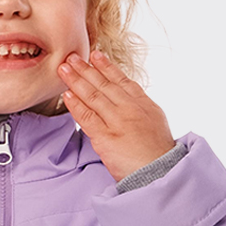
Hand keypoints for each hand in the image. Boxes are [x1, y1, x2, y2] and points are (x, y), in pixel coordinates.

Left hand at [58, 49, 176, 182]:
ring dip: (76, 80)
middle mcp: (129, 108)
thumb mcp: (156, 121)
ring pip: (93, 96)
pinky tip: (67, 94)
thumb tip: (129, 101)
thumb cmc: (158, 152)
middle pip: (104, 84)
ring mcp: (117, 121)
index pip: (122, 80)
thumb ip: (141, 109)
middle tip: (72, 56)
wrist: (161, 171)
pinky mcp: (106, 137)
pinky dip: (75, 104)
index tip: (96, 55)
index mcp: (143, 104)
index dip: (107, 66)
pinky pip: (86, 117)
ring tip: (64, 69)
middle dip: (86, 69)